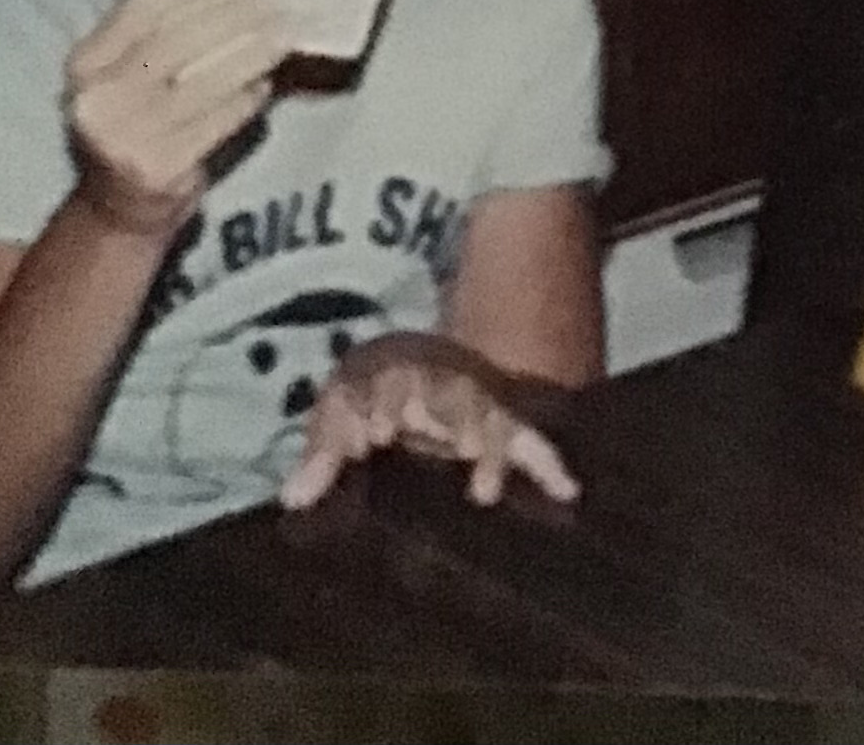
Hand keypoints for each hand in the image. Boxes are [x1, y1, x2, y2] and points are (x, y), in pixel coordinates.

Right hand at [63, 0, 291, 240]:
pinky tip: (267, 83)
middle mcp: (97, 96)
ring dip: (254, 51)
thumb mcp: (130, 73)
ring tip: (287, 33)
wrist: (118, 207)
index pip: (147, 5)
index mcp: (86, 61)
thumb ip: (167, 31)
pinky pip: (219, 119)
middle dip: (237, 13)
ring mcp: (124, 135)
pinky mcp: (159, 166)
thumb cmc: (140, 122)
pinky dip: (248, 97)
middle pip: (180, 38)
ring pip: (206, 78)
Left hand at [279, 331, 578, 511]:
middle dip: (455, 417)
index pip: (388, 385)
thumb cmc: (368, 395)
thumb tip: (295, 500)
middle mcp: (442, 384)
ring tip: (487, 487)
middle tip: (459, 446)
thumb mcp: (337, 410)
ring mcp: (476, 404)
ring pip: (490, 417)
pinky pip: (530, 442)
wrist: (411, 362)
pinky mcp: (502, 427)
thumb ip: (321, 452)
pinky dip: (549, 465)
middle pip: (451, 394)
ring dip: (492, 446)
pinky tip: (568, 490)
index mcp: (395, 373)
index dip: (383, 407)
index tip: (376, 436)